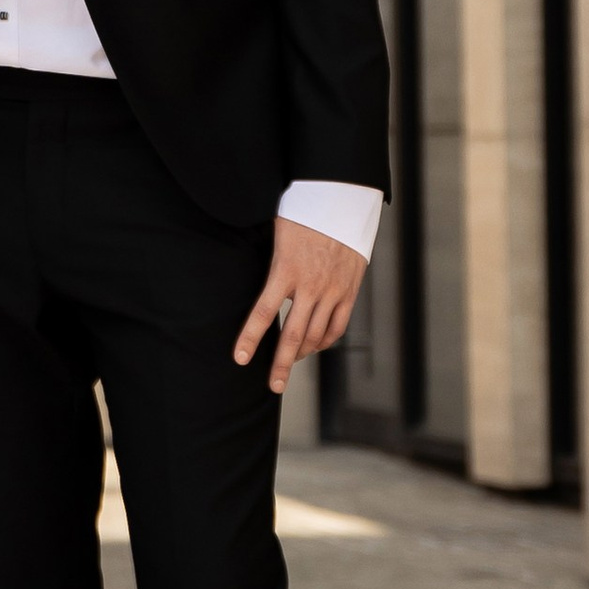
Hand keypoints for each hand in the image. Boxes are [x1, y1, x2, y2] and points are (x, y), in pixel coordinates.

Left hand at [234, 216, 367, 394]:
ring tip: (290, 361)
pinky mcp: (349, 292)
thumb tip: (239, 269)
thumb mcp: (275, 232)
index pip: (264, 313)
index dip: (250, 338)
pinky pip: (338, 326)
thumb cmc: (303, 212)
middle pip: (293, 336)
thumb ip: (264, 259)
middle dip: (280, 364)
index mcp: (285, 271)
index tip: (239, 358)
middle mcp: (310, 286)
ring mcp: (332, 291)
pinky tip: (315, 346)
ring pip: (317, 335)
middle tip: (273, 385)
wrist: (343, 203)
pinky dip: (325, 341)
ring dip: (302, 353)